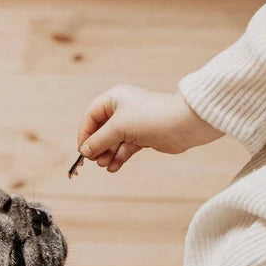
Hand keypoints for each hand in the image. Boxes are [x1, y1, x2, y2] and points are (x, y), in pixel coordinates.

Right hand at [76, 85, 222, 172]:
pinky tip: (114, 167)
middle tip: (94, 160)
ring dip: (107, 154)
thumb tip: (84, 151)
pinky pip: (124, 148)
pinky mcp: (142, 137)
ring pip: (113, 141)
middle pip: (101, 130)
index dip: (85, 133)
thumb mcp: (119, 127)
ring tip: (105, 165)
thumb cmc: (151, 117)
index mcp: (114, 99)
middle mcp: (122, 109)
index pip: (91, 116)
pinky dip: (119, 158)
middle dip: (97, 146)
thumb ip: (99, 140)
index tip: (82, 150)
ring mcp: (133, 124)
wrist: (182, 125)